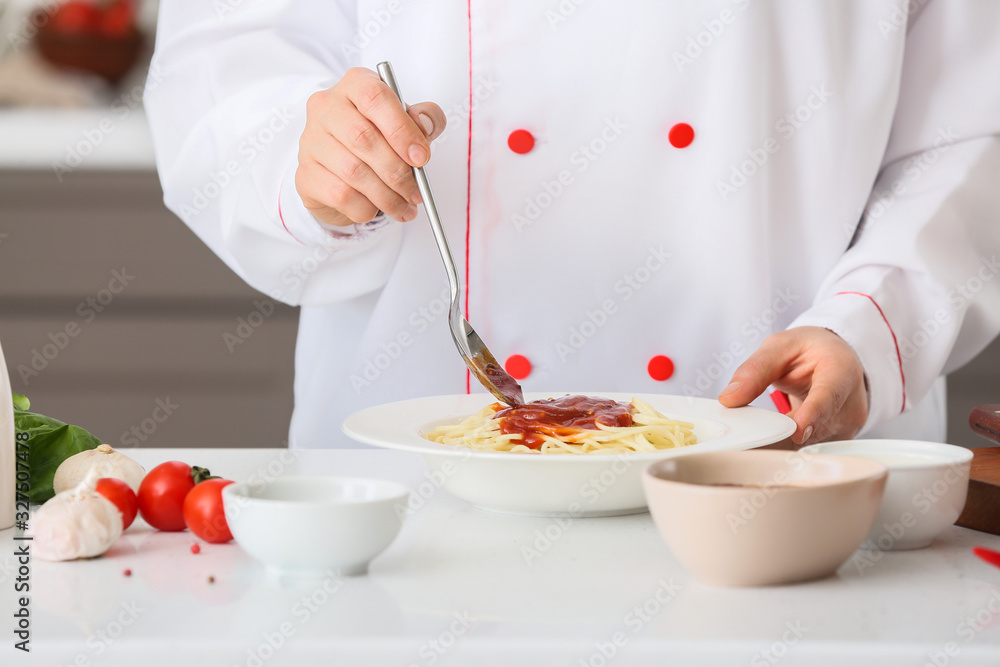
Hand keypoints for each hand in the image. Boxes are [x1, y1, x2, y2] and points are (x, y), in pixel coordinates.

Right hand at [295, 67, 446, 225]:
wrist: (342, 169)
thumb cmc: (378, 139)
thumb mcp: (406, 123)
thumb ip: (423, 119)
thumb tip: (425, 126)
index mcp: (355, 85)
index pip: (374, 97)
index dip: (401, 130)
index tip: (421, 157)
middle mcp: (327, 107)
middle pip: (362, 138)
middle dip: (397, 171)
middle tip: (416, 191)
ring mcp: (311, 140)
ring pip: (353, 171)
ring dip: (386, 196)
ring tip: (404, 206)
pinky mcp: (305, 174)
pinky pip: (340, 195)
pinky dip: (365, 207)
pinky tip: (376, 209)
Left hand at [717, 327, 867, 444]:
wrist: (835, 359)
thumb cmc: (809, 350)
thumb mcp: (779, 346)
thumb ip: (755, 370)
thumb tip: (729, 398)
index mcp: (841, 370)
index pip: (829, 396)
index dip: (813, 415)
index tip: (797, 432)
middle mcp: (851, 403)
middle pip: (815, 429)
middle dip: (778, 436)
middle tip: (744, 443)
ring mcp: (847, 427)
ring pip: (808, 445)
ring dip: (777, 444)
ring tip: (750, 441)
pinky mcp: (837, 442)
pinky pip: (808, 450)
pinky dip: (784, 448)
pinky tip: (764, 444)